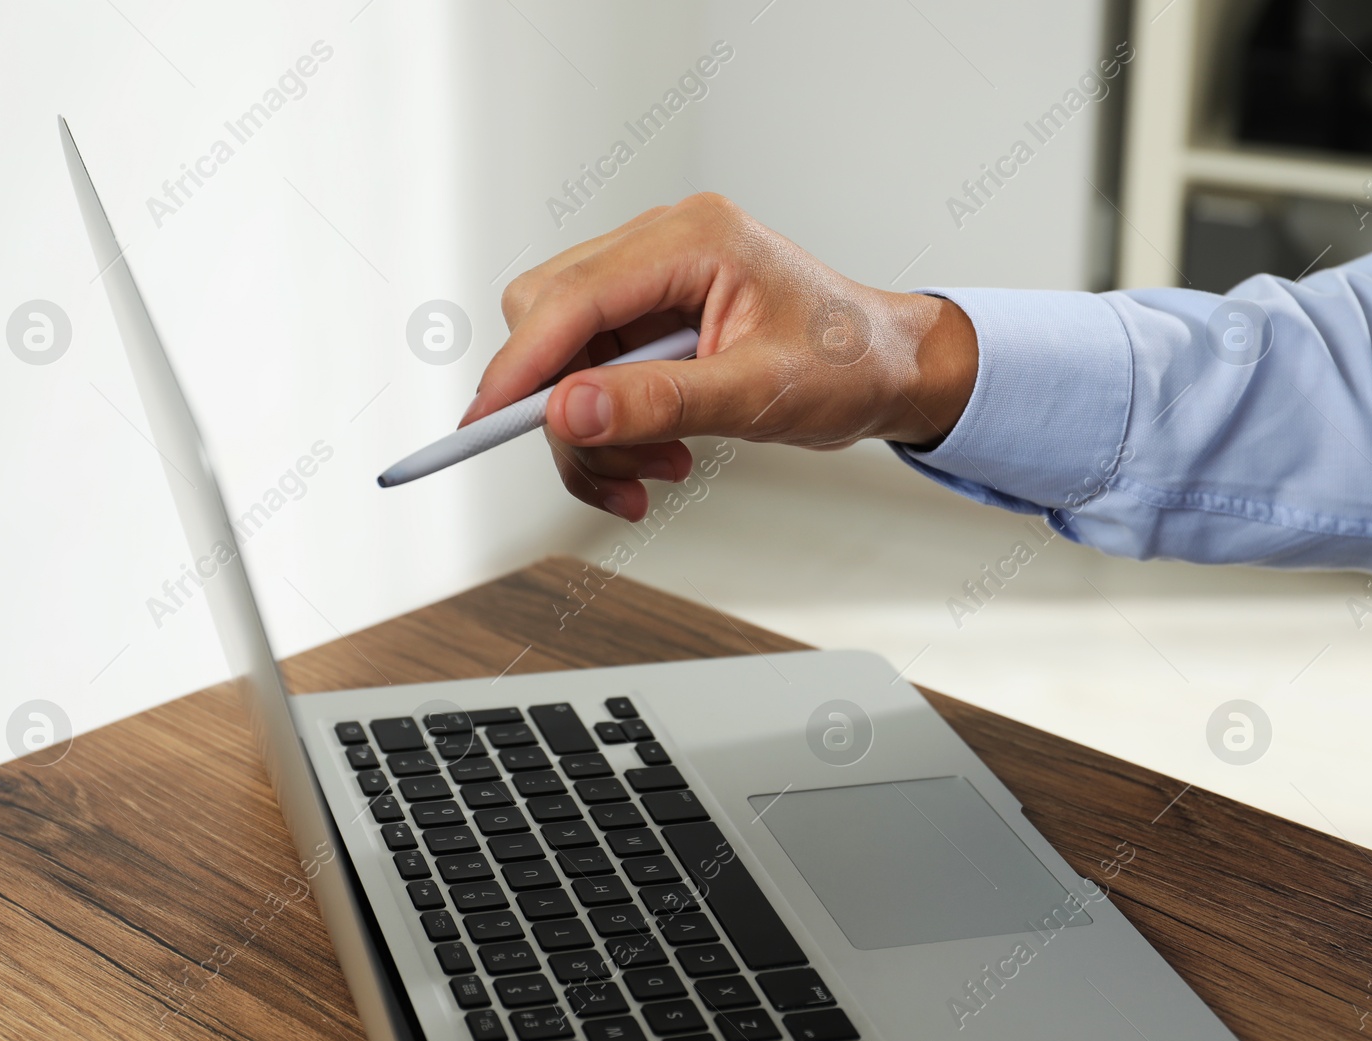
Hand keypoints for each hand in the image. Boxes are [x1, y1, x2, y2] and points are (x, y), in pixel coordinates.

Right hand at [462, 193, 976, 519]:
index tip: (482, 424)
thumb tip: (567, 413)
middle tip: (613, 466)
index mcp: (691, 238)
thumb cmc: (848, 365)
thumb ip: (657, 402)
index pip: (570, 297)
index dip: (520, 365)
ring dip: (593, 431)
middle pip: (548, 321)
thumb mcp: (757, 394)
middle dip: (564, 406)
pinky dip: (610, 430)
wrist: (889, 370)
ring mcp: (650, 281)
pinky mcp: (648, 319)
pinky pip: (591, 376)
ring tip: (658, 470)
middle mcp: (661, 246)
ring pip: (562, 357)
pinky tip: (657, 457)